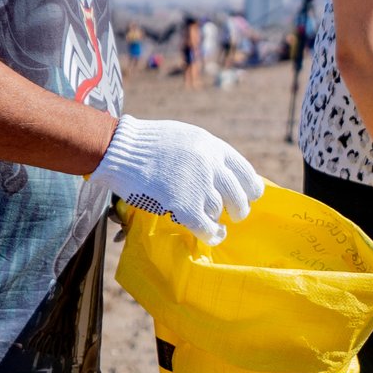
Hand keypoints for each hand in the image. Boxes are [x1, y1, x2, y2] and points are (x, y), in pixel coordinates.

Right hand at [92, 115, 264, 245]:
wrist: (121, 149)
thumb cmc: (148, 142)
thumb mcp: (186, 137)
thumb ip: (205, 153)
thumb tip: (220, 171)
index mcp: (213, 147)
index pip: (244, 171)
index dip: (251, 187)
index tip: (251, 195)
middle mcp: (211, 166)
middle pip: (237, 194)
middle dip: (239, 208)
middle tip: (236, 214)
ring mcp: (198, 186)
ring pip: (219, 210)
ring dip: (216, 218)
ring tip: (212, 221)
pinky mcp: (184, 206)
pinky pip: (207, 227)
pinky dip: (212, 234)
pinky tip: (212, 235)